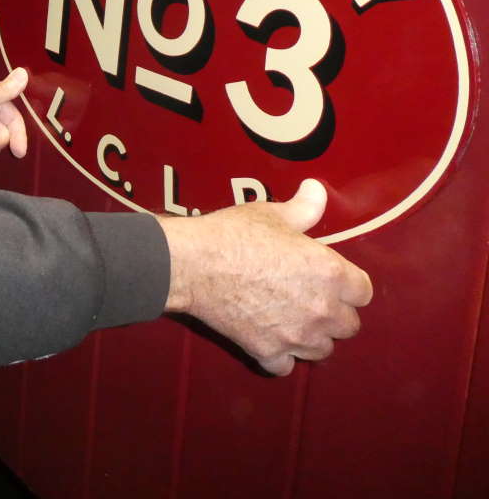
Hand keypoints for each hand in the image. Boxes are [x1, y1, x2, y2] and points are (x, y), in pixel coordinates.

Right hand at [157, 179, 372, 375]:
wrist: (193, 263)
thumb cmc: (234, 234)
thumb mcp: (272, 214)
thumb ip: (304, 208)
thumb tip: (318, 189)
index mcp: (331, 273)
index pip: (364, 292)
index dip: (348, 285)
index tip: (331, 279)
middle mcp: (322, 309)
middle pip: (349, 325)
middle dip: (333, 314)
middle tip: (310, 300)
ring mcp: (296, 335)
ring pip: (322, 350)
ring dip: (311, 338)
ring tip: (292, 322)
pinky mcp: (268, 351)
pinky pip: (285, 367)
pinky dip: (279, 357)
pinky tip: (268, 340)